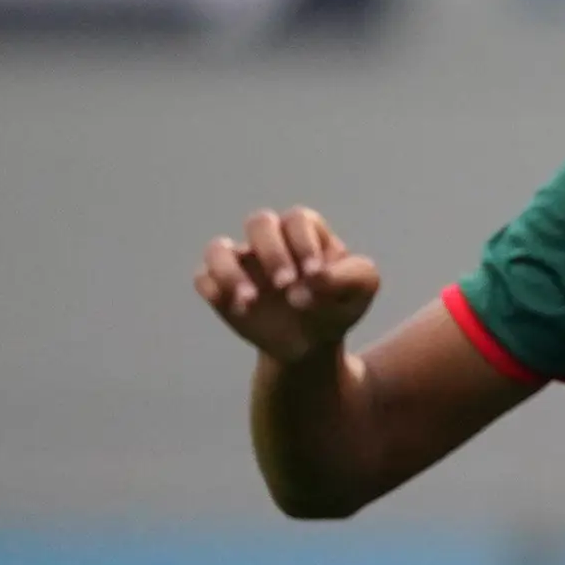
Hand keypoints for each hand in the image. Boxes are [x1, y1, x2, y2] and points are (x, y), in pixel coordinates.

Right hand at [196, 207, 382, 363]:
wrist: (314, 344)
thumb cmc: (337, 305)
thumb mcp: (361, 290)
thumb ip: (351, 276)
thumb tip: (315, 278)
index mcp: (304, 233)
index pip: (298, 220)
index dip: (304, 244)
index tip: (315, 276)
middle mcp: (269, 242)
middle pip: (259, 223)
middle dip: (273, 253)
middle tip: (287, 286)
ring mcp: (241, 264)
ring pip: (218, 248)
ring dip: (230, 272)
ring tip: (251, 301)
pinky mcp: (221, 290)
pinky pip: (203, 279)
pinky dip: (215, 290)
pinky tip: (240, 310)